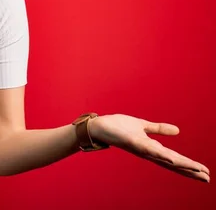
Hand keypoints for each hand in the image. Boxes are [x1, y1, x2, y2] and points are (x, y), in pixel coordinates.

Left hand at [89, 114, 209, 182]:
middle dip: (190, 171)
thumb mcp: (142, 125)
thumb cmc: (118, 127)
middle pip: (173, 164)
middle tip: (208, 178)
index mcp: (152, 148)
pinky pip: (149, 150)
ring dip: (181, 165)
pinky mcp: (133, 143)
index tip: (205, 173)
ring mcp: (141, 149)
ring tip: (198, 171)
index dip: (189, 166)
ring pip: (165, 159)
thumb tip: (178, 131)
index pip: (174, 159)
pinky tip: (172, 157)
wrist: (99, 126)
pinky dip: (161, 154)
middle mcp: (148, 152)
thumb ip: (158, 129)